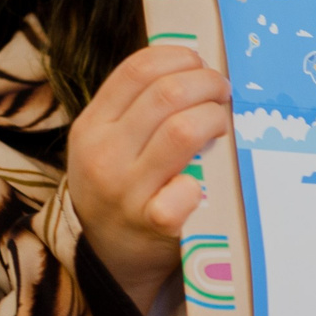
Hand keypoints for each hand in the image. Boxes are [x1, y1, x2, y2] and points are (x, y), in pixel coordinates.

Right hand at [68, 46, 230, 308]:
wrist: (107, 257)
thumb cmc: (119, 189)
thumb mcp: (107, 144)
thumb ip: (135, 109)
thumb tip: (192, 66)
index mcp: (91, 126)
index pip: (138, 70)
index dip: (179, 58)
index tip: (200, 65)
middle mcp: (104, 154)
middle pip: (167, 94)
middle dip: (207, 84)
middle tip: (223, 92)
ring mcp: (126, 190)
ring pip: (182, 131)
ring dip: (215, 119)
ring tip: (223, 123)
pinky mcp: (153, 223)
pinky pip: (187, 189)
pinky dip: (203, 178)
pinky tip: (206, 177)